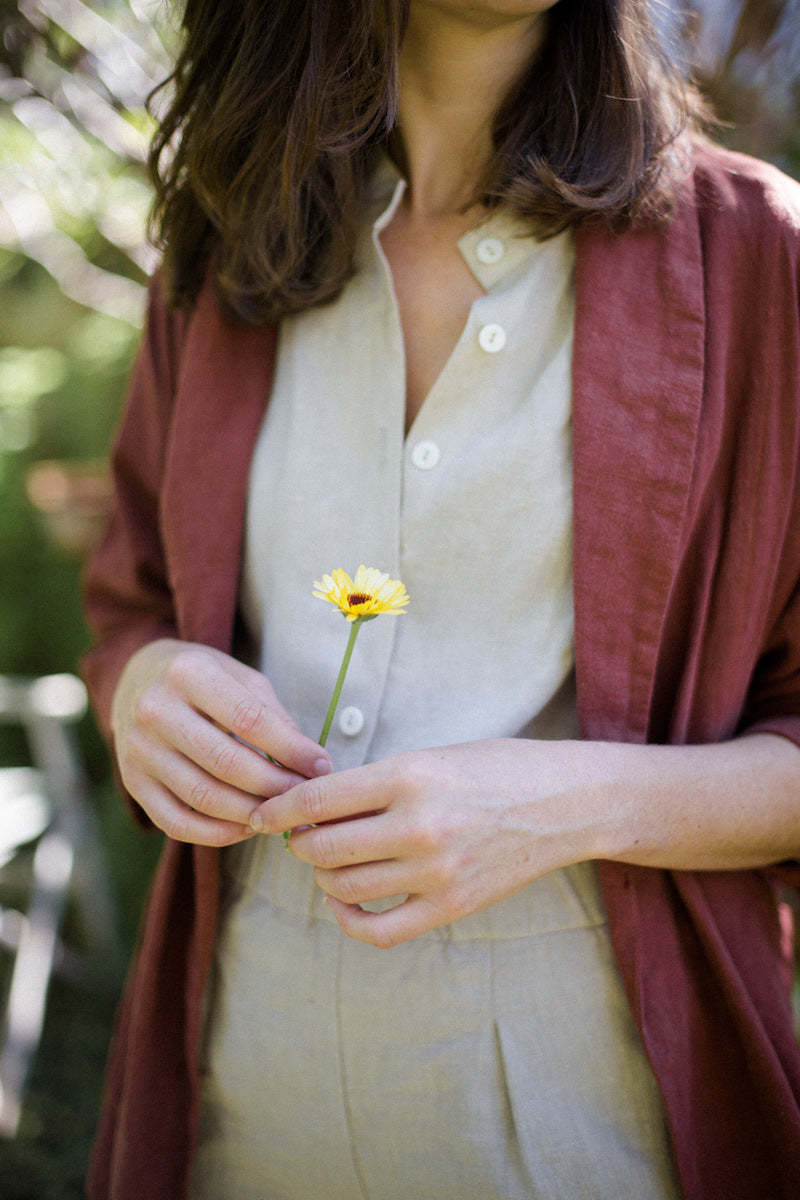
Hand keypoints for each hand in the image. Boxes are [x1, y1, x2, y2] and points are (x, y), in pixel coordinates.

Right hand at [111, 638, 331, 844]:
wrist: (136, 680)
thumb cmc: (204, 679)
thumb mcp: (241, 678)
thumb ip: (273, 716)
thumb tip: (310, 764)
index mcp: (187, 674)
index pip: (249, 720)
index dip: (291, 749)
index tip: (321, 766)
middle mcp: (155, 710)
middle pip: (226, 763)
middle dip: (274, 786)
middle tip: (303, 797)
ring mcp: (138, 749)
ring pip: (203, 797)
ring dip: (250, 813)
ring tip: (280, 813)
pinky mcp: (133, 782)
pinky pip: (176, 823)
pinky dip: (217, 834)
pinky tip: (246, 828)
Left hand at [249, 738, 605, 946]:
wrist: (564, 802)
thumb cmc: (494, 768)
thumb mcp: (429, 756)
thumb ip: (373, 783)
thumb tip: (310, 810)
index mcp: (408, 776)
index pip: (316, 801)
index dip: (278, 809)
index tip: (263, 814)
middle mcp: (418, 826)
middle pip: (322, 849)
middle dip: (299, 843)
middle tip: (301, 835)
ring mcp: (435, 872)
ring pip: (343, 888)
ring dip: (323, 876)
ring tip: (330, 860)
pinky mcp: (451, 906)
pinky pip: (379, 930)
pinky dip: (349, 919)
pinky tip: (347, 900)